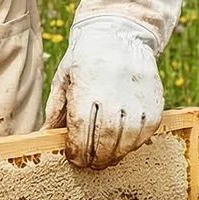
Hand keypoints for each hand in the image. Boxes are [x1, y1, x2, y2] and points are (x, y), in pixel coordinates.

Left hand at [43, 15, 163, 169]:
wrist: (119, 34)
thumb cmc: (85, 58)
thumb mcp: (64, 78)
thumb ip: (56, 109)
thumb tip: (44, 135)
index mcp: (86, 87)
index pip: (81, 129)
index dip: (77, 149)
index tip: (73, 158)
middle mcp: (113, 95)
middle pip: (105, 139)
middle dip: (96, 157)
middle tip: (90, 165)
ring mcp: (137, 99)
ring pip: (127, 140)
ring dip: (115, 155)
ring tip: (105, 159)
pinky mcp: (154, 103)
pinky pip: (145, 133)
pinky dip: (134, 144)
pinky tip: (123, 145)